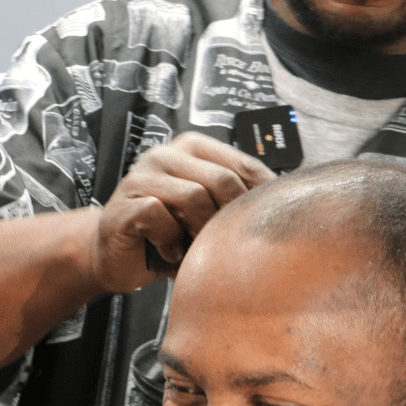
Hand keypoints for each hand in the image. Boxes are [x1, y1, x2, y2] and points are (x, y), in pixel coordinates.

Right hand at [91, 131, 271, 292]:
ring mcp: (142, 175)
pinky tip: (167, 250)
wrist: (120, 256)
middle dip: (226, 219)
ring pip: (193, 197)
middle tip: (217, 241)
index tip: (254, 225)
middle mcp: (166, 154)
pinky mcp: (124, 201)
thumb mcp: (209, 213)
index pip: (245, 164)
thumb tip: (286, 202)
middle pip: (223, 180)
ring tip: (190, 246)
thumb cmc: (169, 235)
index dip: (257, 200)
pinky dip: (169, 240)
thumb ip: (235, 199)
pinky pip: (158, 215)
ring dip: (197, 232)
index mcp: (193, 149)